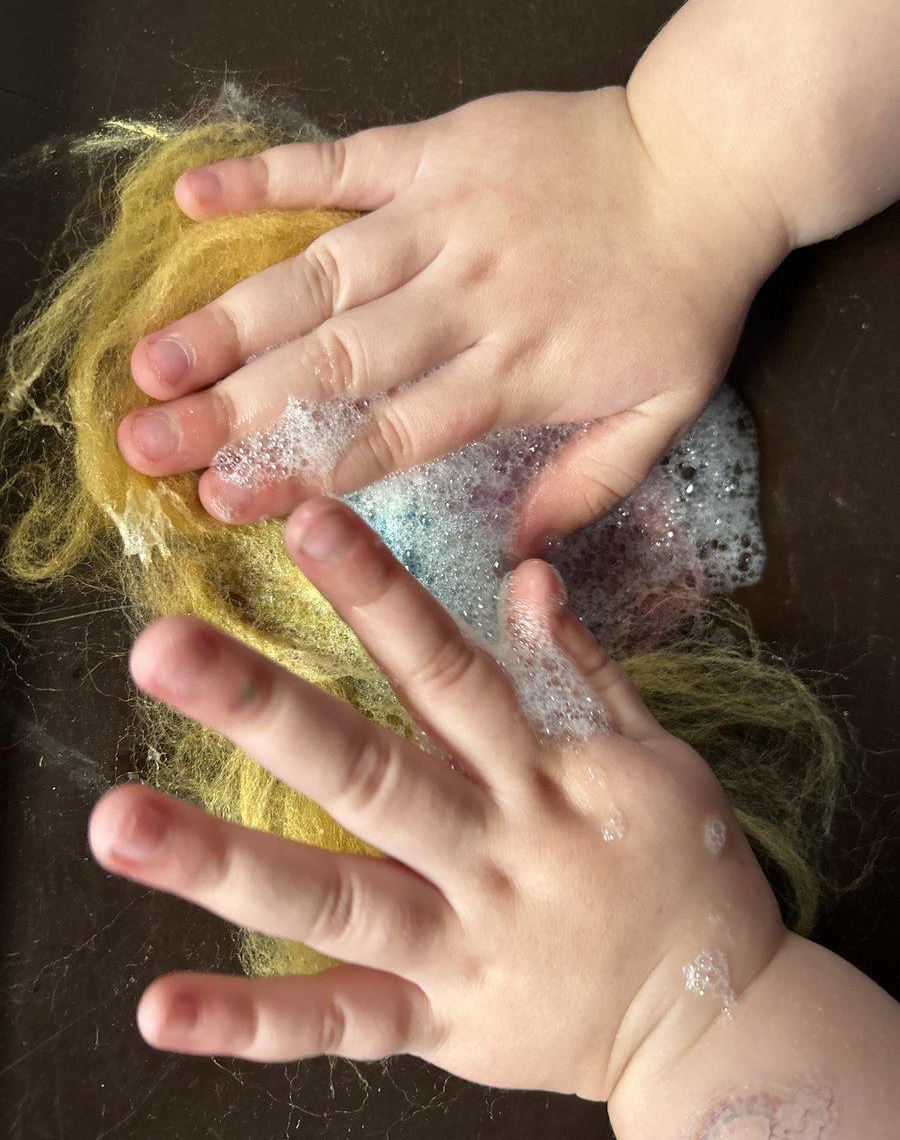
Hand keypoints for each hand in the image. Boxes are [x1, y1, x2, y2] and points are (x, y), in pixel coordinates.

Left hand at [89, 499, 783, 1098]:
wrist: (714, 1021)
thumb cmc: (680, 865)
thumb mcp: (655, 754)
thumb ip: (580, 666)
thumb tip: (525, 575)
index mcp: (547, 776)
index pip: (452, 670)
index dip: (380, 595)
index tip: (306, 523)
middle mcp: (493, 854)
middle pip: (368, 773)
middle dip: (263, 710)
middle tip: (163, 649)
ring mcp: (461, 945)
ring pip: (333, 897)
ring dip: (222, 861)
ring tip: (118, 822)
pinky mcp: (441, 1023)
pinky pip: (341, 1024)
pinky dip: (254, 1020)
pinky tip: (162, 1008)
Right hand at [117, 89, 785, 553]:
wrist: (712, 161)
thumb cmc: (683, 294)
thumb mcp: (664, 411)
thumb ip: (590, 484)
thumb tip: (524, 559)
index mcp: (515, 371)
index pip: (392, 433)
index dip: (304, 469)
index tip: (225, 500)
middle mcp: (467, 298)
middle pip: (336, 363)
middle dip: (235, 409)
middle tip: (148, 445)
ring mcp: (446, 216)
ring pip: (323, 275)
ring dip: (231, 318)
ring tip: (152, 361)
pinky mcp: (437, 148)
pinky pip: (342, 159)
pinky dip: (267, 175)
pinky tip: (194, 197)